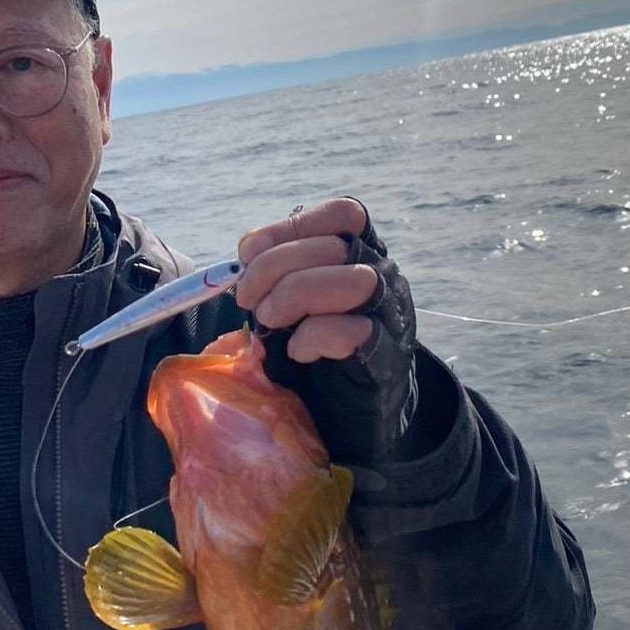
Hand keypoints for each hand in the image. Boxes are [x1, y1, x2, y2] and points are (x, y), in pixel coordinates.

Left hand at [235, 198, 419, 462]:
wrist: (352, 415)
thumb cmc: (314, 348)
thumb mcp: (287, 301)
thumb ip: (272, 275)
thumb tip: (239, 263)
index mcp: (360, 254)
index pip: (342, 214)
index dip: (290, 227)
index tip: (248, 253)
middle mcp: (384, 276)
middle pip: (337, 245)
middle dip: (274, 268)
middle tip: (247, 301)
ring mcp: (390, 315)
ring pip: (357, 280)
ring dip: (297, 296)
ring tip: (269, 322)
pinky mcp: (386, 356)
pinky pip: (355, 331)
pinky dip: (314, 337)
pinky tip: (297, 352)